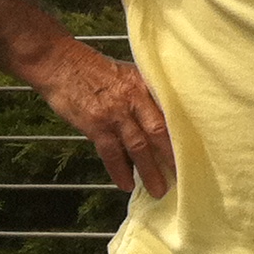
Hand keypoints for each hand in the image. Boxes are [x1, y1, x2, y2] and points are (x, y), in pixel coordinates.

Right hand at [21, 39, 174, 195]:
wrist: (60, 63)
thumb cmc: (95, 69)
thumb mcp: (127, 73)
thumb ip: (144, 93)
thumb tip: (163, 115)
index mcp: (145, 85)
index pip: (169, 112)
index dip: (181, 133)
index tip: (194, 151)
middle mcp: (133, 99)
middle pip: (158, 132)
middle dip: (171, 157)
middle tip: (183, 177)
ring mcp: (114, 113)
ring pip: (137, 147)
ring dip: (149, 171)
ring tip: (159, 189)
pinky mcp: (95, 125)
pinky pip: (110, 153)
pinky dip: (119, 170)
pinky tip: (126, 184)